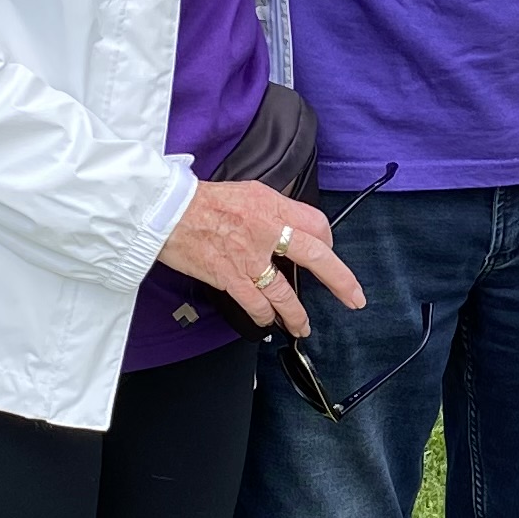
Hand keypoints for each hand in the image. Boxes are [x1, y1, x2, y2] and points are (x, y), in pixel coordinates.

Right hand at [159, 179, 367, 340]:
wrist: (165, 212)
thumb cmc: (200, 201)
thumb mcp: (246, 191)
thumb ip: (272, 208)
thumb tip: (289, 224)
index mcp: (272, 205)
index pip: (316, 224)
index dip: (327, 241)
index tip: (328, 252)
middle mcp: (267, 230)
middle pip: (318, 256)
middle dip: (341, 281)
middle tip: (353, 298)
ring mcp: (250, 257)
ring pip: (286, 292)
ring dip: (297, 314)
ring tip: (302, 326)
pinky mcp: (230, 277)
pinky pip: (257, 304)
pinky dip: (265, 316)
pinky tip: (268, 322)